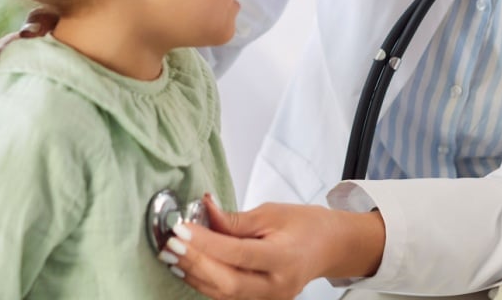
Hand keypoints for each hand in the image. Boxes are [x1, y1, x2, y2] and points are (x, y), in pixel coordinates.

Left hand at [166, 195, 384, 299]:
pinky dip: (205, 281)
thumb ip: (235, 218)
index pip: (238, 253)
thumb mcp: (272, 212)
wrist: (330, 247)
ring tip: (172, 253)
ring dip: (193, 274)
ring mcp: (269, 299)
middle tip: (171, 244)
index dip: (206, 243)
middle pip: (227, 283)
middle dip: (194, 264)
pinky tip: (188, 266)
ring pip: (223, 294)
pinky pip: (227, 296)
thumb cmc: (306, 225)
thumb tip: (203, 211)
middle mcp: (277, 285)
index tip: (181, 228)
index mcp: (284, 258)